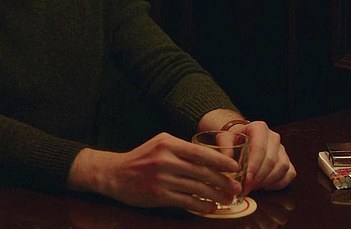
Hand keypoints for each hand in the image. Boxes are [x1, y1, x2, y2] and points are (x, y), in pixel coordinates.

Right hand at [68, 132, 242, 212]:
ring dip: (216, 194)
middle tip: (236, 187)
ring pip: (197, 187)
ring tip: (227, 198)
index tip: (234, 167)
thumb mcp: (160, 144)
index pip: (200, 152)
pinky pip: (187, 201)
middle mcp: (165, 159)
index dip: (220, 160)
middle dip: (223, 180)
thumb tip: (210, 158)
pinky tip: (211, 207)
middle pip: (202, 171)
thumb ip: (182, 149)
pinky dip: (202, 205)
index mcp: (168, 143)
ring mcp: (162, 178)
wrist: (115, 174)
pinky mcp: (159, 195)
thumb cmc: (141, 158)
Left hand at [227, 121, 295, 193]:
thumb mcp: (225, 138)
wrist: (243, 136)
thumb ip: (225, 148)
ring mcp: (282, 149)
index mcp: (259, 128)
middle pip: (271, 160)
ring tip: (254, 186)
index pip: (259, 148)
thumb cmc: (235, 138)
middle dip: (259, 177)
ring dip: (268, 181)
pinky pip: (289, 174)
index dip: (254, 166)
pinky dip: (278, 183)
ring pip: (282, 168)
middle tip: (247, 187)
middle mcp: (274, 137)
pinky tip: (264, 186)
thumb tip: (228, 165)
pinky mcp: (288, 160)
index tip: (246, 179)